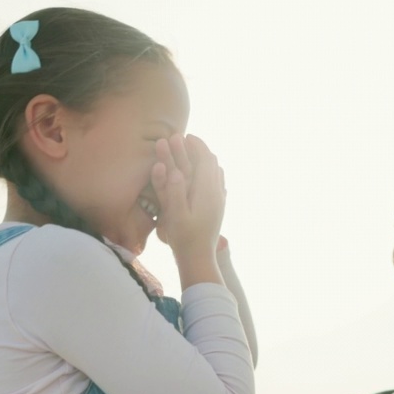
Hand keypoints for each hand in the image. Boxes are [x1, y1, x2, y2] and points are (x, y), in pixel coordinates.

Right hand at [151, 134, 224, 259]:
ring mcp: (219, 200)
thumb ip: (174, 192)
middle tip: (188, 140)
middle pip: (212, 163)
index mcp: (207, 192)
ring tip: (195, 153)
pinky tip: (204, 174)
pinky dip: (210, 172)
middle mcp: (216, 193)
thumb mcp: (175, 215)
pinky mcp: (218, 207)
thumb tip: (175, 170)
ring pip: (216, 173)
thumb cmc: (184, 238)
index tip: (187, 136)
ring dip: (205, 160)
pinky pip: (217, 183)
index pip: (205, 160)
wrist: (199, 257)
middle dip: (200, 149)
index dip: (197, 145)